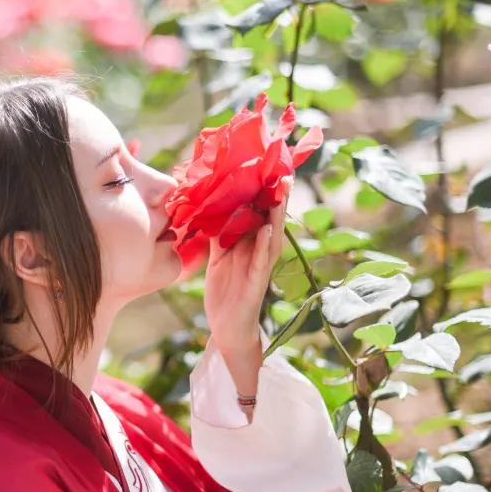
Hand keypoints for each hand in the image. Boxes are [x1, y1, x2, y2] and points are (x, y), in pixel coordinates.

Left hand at [204, 178, 289, 362]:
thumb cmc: (225, 290)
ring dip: (278, 213)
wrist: (226, 327)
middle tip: (280, 167)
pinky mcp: (257, 282)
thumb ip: (218, 232)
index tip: (264, 164)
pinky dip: (266, 244)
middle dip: (276, 194)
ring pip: (273, 234)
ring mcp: (261, 265)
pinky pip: (262, 260)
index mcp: (250, 242)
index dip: (261, 189)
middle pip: (270, 217)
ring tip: (282, 189)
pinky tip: (268, 229)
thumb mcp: (218, 255)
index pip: (258, 211)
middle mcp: (260, 250)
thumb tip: (209, 206)